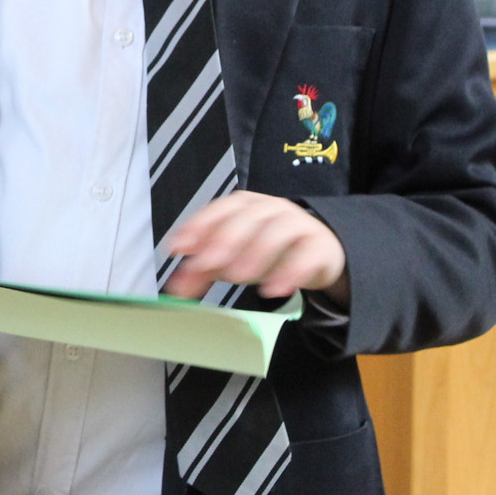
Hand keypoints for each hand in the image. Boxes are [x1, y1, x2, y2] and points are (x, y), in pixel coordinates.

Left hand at [162, 192, 347, 305]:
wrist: (318, 252)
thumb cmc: (268, 250)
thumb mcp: (232, 258)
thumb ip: (203, 270)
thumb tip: (176, 288)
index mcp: (245, 206)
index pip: (219, 209)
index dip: (198, 226)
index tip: (180, 247)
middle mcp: (270, 209)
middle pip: (247, 217)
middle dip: (225, 240)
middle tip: (209, 264)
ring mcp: (297, 223)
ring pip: (277, 231)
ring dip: (256, 254)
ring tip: (240, 278)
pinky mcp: (319, 245)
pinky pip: (307, 255)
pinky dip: (291, 272)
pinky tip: (276, 289)